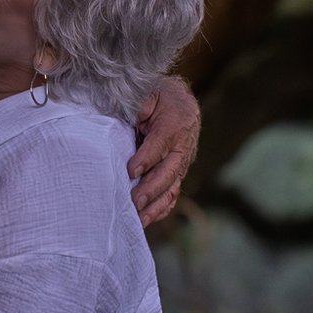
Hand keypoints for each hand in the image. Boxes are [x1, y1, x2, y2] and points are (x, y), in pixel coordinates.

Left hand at [129, 73, 199, 224]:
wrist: (180, 101)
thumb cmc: (157, 96)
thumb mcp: (147, 93)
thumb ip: (138, 106)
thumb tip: (130, 120)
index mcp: (174, 123)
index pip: (160, 144)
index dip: (146, 159)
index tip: (130, 171)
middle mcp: (182, 146)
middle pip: (168, 171)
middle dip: (151, 189)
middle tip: (133, 202)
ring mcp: (181, 162)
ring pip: (172, 187)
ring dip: (155, 205)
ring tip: (138, 219)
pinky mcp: (177, 173)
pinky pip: (172, 193)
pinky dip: (161, 208)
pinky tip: (146, 219)